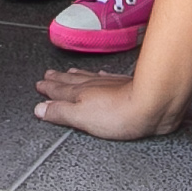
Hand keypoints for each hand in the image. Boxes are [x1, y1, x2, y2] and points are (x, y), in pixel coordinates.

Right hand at [31, 64, 187, 140]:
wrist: (152, 103)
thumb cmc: (119, 114)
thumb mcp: (81, 118)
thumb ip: (60, 113)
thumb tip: (40, 108)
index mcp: (80, 94)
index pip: (59, 90)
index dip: (48, 89)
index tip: (39, 85)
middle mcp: (93, 85)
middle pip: (71, 81)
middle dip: (58, 79)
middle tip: (48, 75)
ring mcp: (110, 84)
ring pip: (87, 77)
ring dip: (76, 76)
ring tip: (67, 72)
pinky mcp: (126, 86)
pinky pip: (106, 77)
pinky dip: (99, 76)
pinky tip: (101, 75)